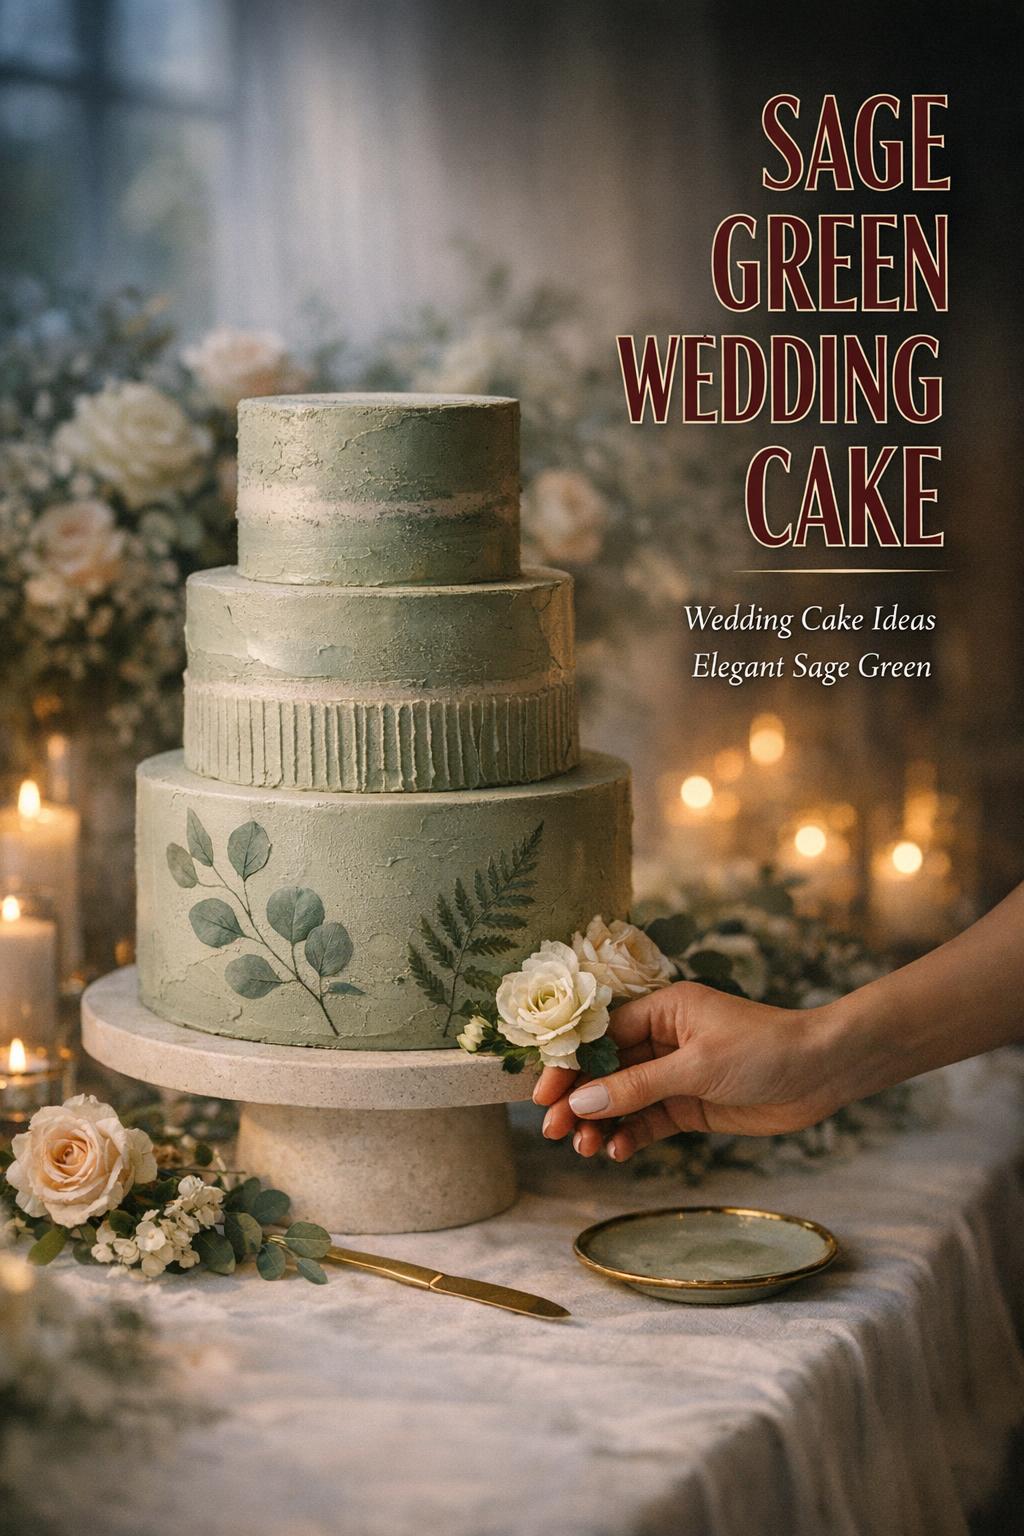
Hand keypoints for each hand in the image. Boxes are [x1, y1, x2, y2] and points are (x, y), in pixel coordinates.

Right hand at [532, 980, 846, 1161]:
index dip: (570, 1064)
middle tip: (553, 1130)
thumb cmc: (764, 1050)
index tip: (543, 1093)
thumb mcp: (696, 1067)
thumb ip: (638, 1086)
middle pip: (607, 1070)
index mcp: (663, 1009)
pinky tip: (618, 1152)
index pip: (602, 1036)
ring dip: (603, 1122)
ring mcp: (677, 1073)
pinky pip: (650, 1121)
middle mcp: (665, 1038)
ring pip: (625, 1099)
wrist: (823, 1073)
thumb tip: (583, 1101)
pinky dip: (631, 1136)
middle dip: (580, 1099)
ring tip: (586, 1149)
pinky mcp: (692, 1105)